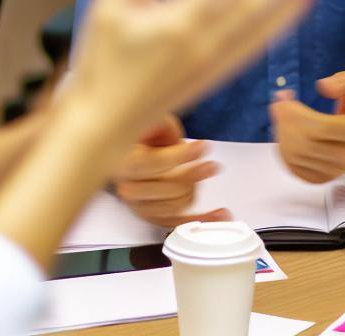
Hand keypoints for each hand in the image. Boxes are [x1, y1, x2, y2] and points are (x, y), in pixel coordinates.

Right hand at [67, 0, 321, 158]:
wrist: (105, 124)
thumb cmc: (103, 67)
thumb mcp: (103, 11)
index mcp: (176, 24)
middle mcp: (202, 44)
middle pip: (251, 4)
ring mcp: (212, 62)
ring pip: (260, 29)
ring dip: (290, 5)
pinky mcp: (215, 76)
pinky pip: (253, 50)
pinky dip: (276, 31)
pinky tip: (293, 16)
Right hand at [113, 115, 231, 227]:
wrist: (129, 154)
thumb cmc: (143, 136)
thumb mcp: (150, 121)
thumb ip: (160, 127)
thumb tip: (173, 135)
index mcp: (123, 163)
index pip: (151, 164)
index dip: (180, 156)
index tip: (202, 146)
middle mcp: (128, 188)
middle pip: (167, 189)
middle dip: (194, 175)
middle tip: (212, 164)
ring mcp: (140, 205)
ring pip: (176, 205)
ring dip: (196, 190)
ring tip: (210, 169)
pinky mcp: (152, 216)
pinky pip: (178, 223)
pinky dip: (201, 220)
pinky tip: (220, 214)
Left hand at [269, 70, 344, 183]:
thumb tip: (323, 86)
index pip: (322, 127)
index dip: (296, 112)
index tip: (285, 95)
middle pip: (306, 144)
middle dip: (284, 122)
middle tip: (277, 103)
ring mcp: (337, 171)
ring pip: (297, 157)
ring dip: (281, 133)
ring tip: (281, 115)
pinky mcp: (323, 178)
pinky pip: (294, 168)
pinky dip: (283, 150)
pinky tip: (285, 133)